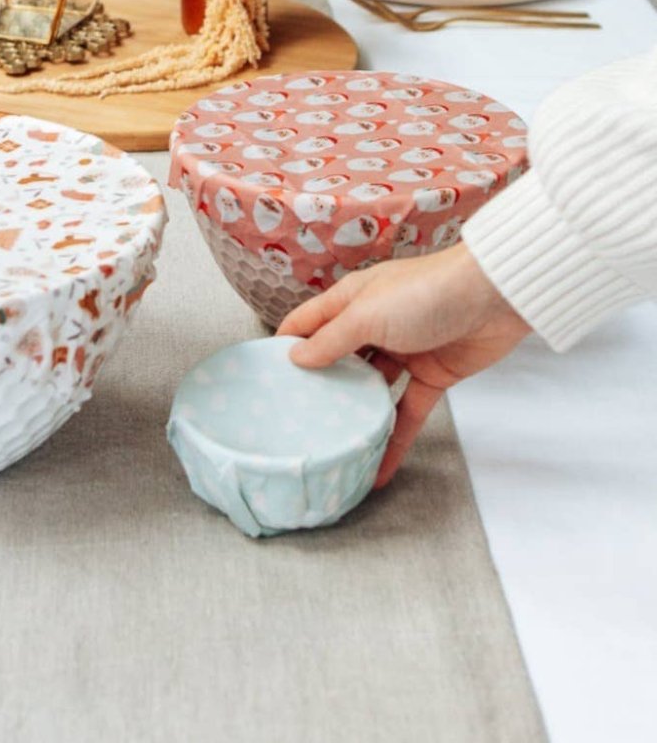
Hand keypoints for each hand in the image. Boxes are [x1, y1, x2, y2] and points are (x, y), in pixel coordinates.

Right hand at [276, 243, 530, 486]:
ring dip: (356, 414)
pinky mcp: (432, 376)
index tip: (264, 378)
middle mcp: (373, 324)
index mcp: (352, 300)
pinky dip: (395, 439)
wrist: (496, 298)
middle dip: (319, 386)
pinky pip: (406, 412)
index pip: (307, 323)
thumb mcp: (367, 315)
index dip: (285, 346)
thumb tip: (296, 358)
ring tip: (331, 445)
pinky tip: (379, 468)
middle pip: (337, 358)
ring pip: (370, 389)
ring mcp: (403, 351)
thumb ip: (331, 340)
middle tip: (293, 420)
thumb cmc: (426, 293)